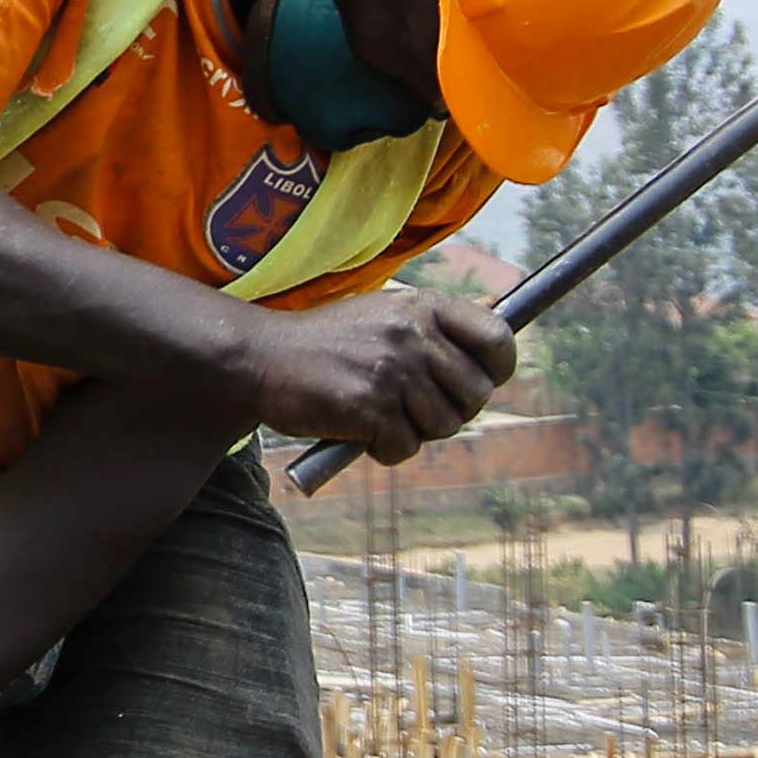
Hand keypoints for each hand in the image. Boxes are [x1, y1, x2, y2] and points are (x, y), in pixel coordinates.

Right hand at [234, 289, 513, 461]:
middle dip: (452, 412)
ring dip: (415, 433)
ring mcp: (392, 370)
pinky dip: (385, 450)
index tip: (485, 381)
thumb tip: (494, 341)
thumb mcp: (382, 314)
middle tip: (415, 411)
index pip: (497, 338)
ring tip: (380, 417)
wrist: (259, 357)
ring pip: (443, 425)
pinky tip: (359, 433)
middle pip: (476, 393)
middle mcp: (412, 335)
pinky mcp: (369, 406)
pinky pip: (404, 447)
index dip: (499, 367)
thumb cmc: (324, 343)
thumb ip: (431, 328)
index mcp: (421, 307)